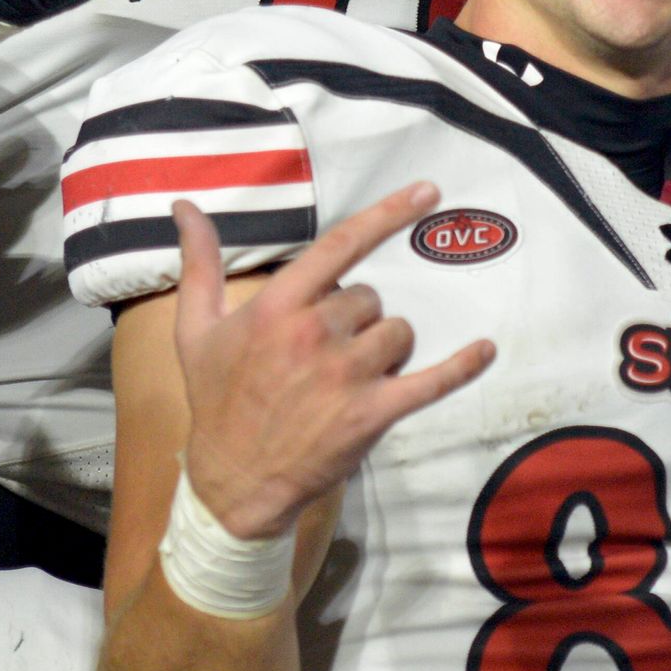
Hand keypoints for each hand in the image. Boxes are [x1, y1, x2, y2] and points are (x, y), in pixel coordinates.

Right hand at [173, 185, 495, 543]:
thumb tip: (184, 207)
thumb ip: (200, 264)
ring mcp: (347, 374)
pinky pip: (433, 380)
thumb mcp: (195, 329)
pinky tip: (486, 349)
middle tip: (324, 354)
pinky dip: (463, 365)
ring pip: (399, 332)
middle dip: (357, 319)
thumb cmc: (217, 399)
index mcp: (278, 307)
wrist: (233, 479)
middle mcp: (314, 333)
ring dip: (385, 349)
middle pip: (371, 297)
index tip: (426, 191)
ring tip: (349, 376)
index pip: (343, 245)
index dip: (388, 213)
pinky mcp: (373, 413)